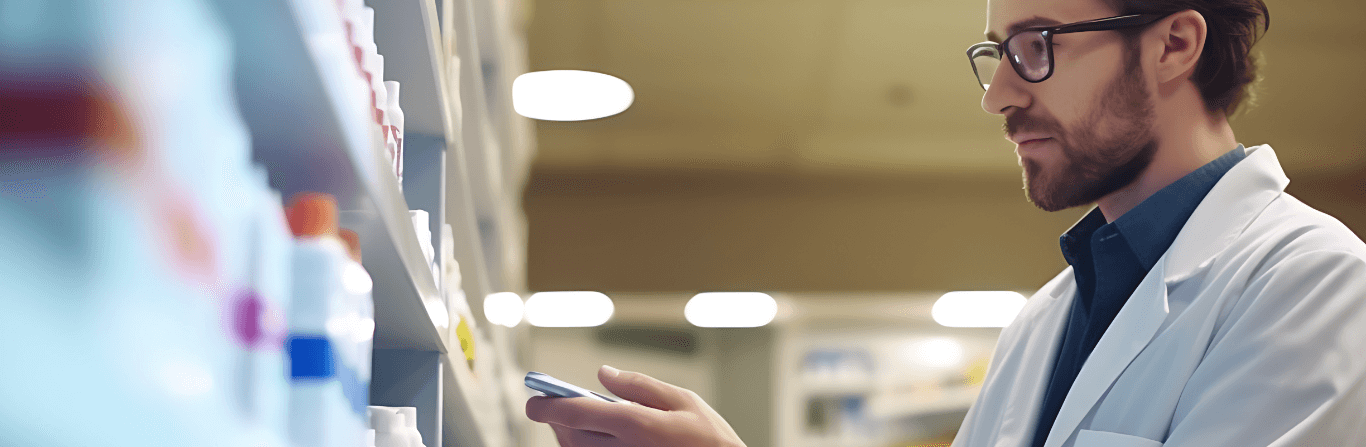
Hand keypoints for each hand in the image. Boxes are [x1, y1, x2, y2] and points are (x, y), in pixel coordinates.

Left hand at [525, 365, 745, 446]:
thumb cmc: (711, 440)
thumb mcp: (684, 401)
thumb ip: (640, 385)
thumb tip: (604, 374)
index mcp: (636, 425)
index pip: (575, 413)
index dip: (548, 405)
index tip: (534, 400)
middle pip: (571, 436)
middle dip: (557, 420)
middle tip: (553, 405)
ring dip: (568, 437)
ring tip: (571, 422)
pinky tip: (590, 440)